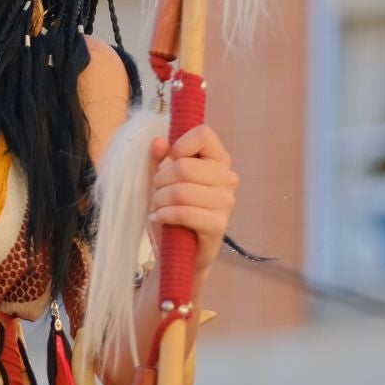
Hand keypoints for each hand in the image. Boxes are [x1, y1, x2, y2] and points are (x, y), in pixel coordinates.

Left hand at [146, 124, 237, 275]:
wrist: (178, 250)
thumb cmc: (171, 208)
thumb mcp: (160, 179)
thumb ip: (158, 158)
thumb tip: (158, 141)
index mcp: (218, 159)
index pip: (203, 134)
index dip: (179, 144)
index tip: (168, 159)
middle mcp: (227, 178)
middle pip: (185, 166)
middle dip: (161, 180)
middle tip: (156, 191)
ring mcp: (226, 202)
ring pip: (181, 191)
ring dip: (159, 200)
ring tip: (157, 207)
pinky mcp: (219, 225)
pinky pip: (184, 212)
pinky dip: (165, 215)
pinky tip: (160, 219)